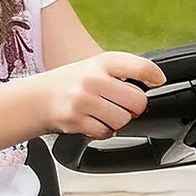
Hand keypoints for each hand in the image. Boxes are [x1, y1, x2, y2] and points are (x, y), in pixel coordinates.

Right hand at [27, 51, 166, 138]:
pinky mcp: (76, 120)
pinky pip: (106, 132)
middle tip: (124, 105)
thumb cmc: (71, 83)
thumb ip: (123, 72)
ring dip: (119, 121)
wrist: (37, 98)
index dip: (154, 76)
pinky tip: (94, 121)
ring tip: (105, 113)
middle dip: (134, 107)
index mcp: (102, 62)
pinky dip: (104, 131)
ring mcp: (83, 100)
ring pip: (123, 120)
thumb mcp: (95, 66)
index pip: (140, 67)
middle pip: (137, 100)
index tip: (158, 81)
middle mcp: (93, 79)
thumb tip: (154, 82)